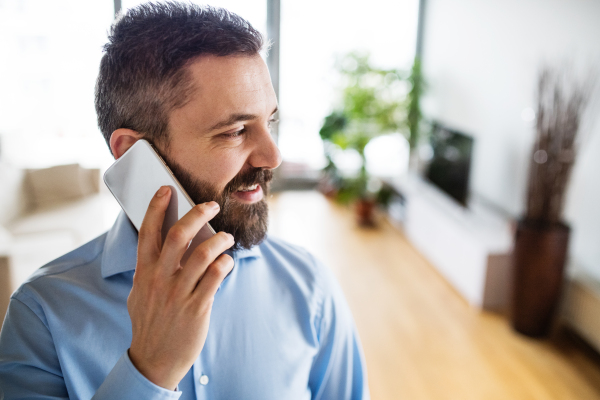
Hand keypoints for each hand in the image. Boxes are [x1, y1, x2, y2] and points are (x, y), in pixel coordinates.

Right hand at [127, 186, 233, 389]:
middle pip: (179, 235)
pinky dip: (225, 264)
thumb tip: (165, 246)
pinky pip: (215, 277)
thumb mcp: (139, 293)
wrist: (154, 360)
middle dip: (198, 213)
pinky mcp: (196, 307)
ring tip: (227, 237)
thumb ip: (150, 269)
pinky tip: (228, 262)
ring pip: (202, 254)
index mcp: (143, 272)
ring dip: (219, 240)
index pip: (147, 232)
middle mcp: (159, 279)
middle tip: (212, 205)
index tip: (166, 189)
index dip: (155, 207)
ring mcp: (178, 293)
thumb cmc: (149, 323)